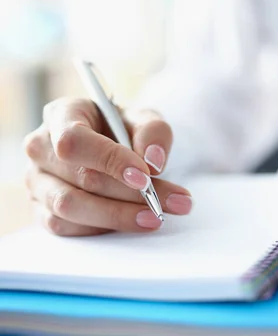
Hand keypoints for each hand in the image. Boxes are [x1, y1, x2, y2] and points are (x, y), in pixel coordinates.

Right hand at [23, 97, 192, 235]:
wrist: (111, 145)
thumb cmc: (122, 129)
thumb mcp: (144, 119)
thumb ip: (153, 132)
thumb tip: (153, 162)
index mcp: (62, 115)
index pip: (74, 140)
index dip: (109, 160)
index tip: (145, 177)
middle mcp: (40, 147)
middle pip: (81, 178)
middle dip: (132, 194)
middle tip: (174, 202)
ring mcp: (36, 181)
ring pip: (71, 207)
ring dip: (120, 216)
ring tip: (157, 217)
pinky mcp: (41, 209)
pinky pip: (67, 227)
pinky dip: (103, 228)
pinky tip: (131, 222)